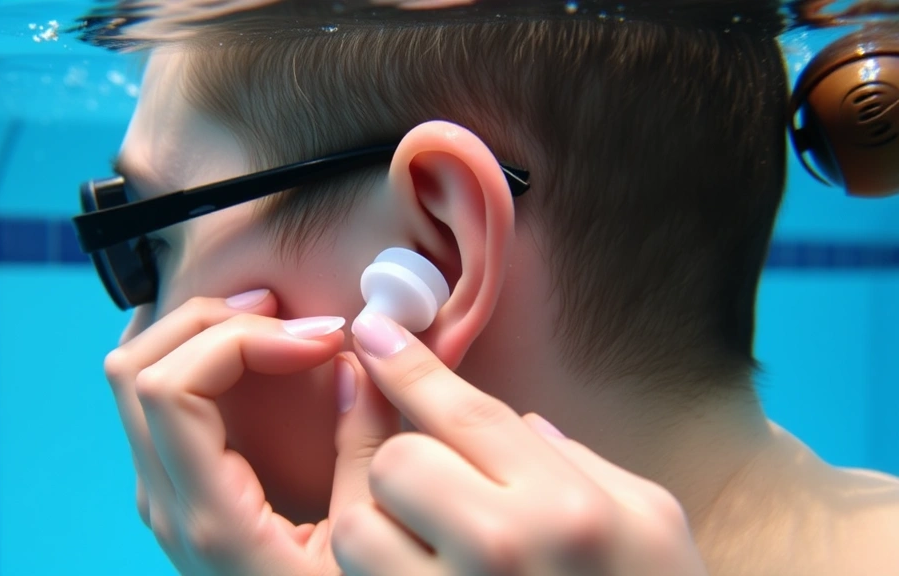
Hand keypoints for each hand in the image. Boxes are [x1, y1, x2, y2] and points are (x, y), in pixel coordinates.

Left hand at [102, 291, 397, 575]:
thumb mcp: (363, 539)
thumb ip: (364, 448)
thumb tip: (359, 362)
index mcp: (208, 516)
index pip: (171, 388)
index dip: (242, 341)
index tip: (320, 341)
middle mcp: (165, 503)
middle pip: (134, 368)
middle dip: (212, 320)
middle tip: (289, 317)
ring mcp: (162, 496)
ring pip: (133, 378)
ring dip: (198, 334)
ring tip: (272, 326)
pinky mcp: (175, 491)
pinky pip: (155, 401)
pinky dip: (193, 358)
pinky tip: (246, 353)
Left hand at [331, 312, 708, 575]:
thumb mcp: (650, 519)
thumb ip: (580, 460)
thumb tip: (513, 422)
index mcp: (565, 507)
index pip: (462, 410)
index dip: (408, 363)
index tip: (373, 331)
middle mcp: (503, 552)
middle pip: (394, 464)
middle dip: (403, 460)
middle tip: (432, 478)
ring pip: (357, 530)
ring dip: (376, 522)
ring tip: (420, 536)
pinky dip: (378, 572)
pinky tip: (418, 567)